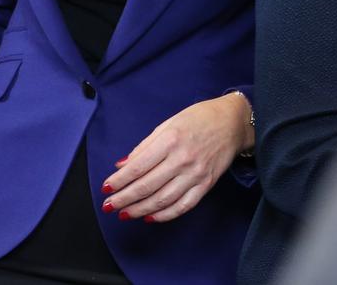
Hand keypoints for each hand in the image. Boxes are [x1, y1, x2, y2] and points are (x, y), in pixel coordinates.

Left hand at [100, 92, 252, 222]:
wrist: (231, 123)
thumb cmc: (195, 119)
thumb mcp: (166, 125)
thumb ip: (143, 147)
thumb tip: (121, 166)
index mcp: (169, 141)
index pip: (138, 167)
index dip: (119, 181)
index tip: (105, 189)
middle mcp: (182, 159)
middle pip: (147, 186)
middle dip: (125, 199)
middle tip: (109, 206)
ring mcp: (196, 174)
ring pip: (163, 199)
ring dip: (141, 209)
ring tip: (125, 214)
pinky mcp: (206, 185)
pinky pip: (183, 205)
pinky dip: (165, 215)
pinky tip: (150, 217)